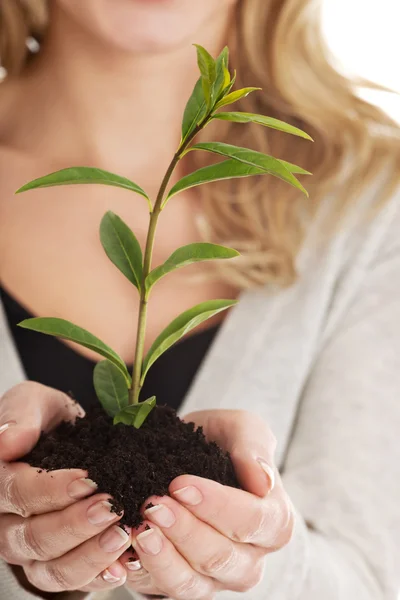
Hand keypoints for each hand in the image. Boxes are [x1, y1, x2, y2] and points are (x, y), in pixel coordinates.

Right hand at [0, 382, 131, 594]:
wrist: (69, 437)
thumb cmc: (46, 420)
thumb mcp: (35, 402)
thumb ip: (21, 415)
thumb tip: (7, 441)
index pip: (15, 493)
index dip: (51, 490)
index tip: (88, 479)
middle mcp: (6, 523)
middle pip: (33, 537)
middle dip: (75, 524)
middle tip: (111, 506)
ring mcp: (28, 549)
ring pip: (50, 568)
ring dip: (89, 554)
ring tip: (123, 533)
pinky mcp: (53, 564)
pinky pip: (69, 580)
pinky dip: (96, 575)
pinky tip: (123, 564)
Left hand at [121, 410, 293, 598]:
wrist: (188, 451)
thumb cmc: (221, 441)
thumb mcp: (241, 428)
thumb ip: (254, 446)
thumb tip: (264, 480)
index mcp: (274, 521)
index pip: (254, 522)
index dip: (218, 506)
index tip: (181, 484)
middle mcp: (249, 558)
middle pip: (222, 558)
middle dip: (184, 530)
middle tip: (153, 504)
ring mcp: (216, 578)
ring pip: (193, 584)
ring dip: (163, 557)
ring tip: (139, 527)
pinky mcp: (183, 584)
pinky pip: (165, 589)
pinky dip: (144, 570)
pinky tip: (128, 546)